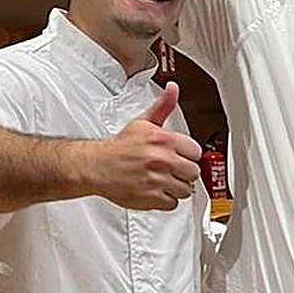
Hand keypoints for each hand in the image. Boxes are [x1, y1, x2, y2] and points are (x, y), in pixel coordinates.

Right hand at [88, 81, 202, 210]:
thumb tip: (173, 88)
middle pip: (193, 172)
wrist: (97, 166)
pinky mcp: (151, 198)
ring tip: (164, 181)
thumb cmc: (120, 146)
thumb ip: (163, 106)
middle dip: (184, 172)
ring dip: (177, 187)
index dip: (188, 155)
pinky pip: (172, 204)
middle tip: (172, 170)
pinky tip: (156, 191)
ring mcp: (157, 180)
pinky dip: (166, 200)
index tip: (181, 157)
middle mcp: (162, 159)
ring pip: (186, 190)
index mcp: (164, 139)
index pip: (196, 152)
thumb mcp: (143, 122)